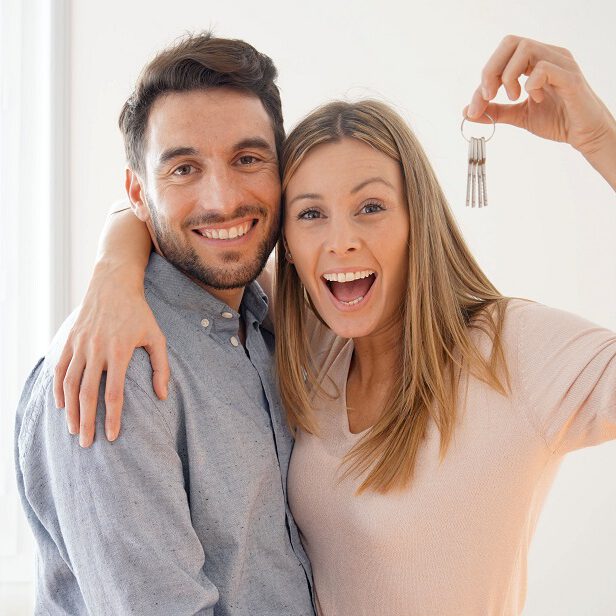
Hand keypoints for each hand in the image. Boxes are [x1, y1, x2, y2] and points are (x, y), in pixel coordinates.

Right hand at [53, 262, 168, 446]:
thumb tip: (163, 396)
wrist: (113, 285)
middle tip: (87, 444)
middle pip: (88, 395)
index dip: (113, 418)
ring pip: (70, 385)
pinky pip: (60, 369)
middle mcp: (96, 350)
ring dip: (71, 411)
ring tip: (74, 430)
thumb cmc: (139, 314)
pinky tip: (62, 406)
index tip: (113, 437)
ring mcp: (80, 345)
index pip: (114, 394)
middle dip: (87, 422)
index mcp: (119, 352)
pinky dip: (59, 390)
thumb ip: (161, 367)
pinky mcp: (69, 341)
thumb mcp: (157, 337)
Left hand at [464, 35, 615, 159]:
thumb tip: (467, 111)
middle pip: (511, 42)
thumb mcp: (518, 116)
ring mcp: (560, 63)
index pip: (502, 56)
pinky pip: (544, 68)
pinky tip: (536, 99)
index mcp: (534, 62)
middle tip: (490, 96)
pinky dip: (531, 84)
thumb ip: (496, 111)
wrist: (584, 135)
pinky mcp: (570, 77)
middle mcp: (547, 55)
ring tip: (514, 97)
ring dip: (509, 76)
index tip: (476, 107)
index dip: (484, 79)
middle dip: (491, 70)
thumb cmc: (557, 120)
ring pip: (525, 48)